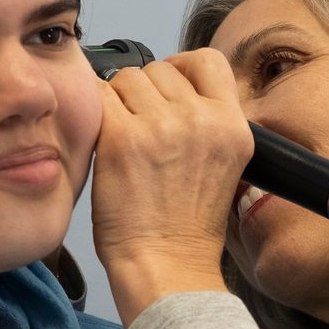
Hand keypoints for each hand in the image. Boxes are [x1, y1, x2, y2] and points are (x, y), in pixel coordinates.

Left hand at [92, 49, 253, 325]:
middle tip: (139, 131)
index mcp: (233, 125)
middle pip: (161, 69)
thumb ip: (206, 124)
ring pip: (127, 79)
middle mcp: (201, 119)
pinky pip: (99, 97)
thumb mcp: (224, 168)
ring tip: (123, 142)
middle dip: (145, 93)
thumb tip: (174, 90)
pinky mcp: (122, 138)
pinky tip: (101, 141)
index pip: (208, 61)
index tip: (168, 88)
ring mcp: (162, 126)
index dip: (182, 68)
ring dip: (118, 103)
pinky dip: (95, 113)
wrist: (167, 267)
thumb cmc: (186, 230)